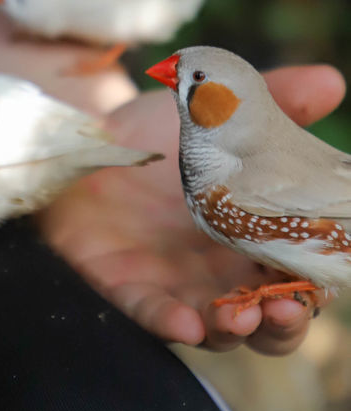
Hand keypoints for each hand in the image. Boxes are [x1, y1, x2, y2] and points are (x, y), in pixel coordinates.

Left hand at [38, 65, 345, 354]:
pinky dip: (169, 322)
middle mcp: (219, 272)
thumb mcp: (218, 113)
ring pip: (215, 329)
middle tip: (288, 304)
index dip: (316, 283)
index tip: (327, 276)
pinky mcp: (124, 285)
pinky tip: (187, 323)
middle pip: (267, 321)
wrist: (85, 137)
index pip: (298, 276)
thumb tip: (331, 81)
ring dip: (234, 328)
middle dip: (284, 321)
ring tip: (242, 315)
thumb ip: (276, 101)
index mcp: (252, 238)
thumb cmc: (158, 135)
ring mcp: (173, 284)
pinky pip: (148, 314)